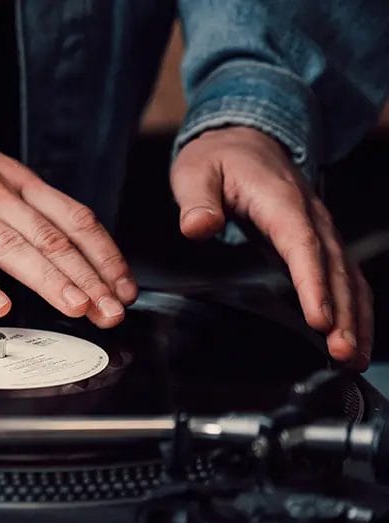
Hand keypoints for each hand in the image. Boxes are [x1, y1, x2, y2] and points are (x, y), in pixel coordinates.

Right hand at [0, 94, 137, 327]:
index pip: (72, 217)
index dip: (103, 254)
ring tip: (76, 308)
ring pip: (9, 246)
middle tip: (112, 312)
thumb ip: (13, 200)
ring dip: (48, 280)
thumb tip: (53, 237)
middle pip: (50, 237)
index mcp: (10, 178)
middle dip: (88, 277)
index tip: (122, 286)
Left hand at [170, 126, 371, 368]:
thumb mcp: (196, 172)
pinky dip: (352, 307)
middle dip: (343, 312)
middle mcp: (310, 216)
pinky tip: (351, 338)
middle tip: (342, 352)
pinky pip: (342, 276)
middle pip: (334, 268)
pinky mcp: (317, 242)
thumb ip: (197, 201)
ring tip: (352, 357)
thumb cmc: (219, 158)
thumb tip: (198, 226)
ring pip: (347, 276)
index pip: (303, 245)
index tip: (319, 317)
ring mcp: (319, 230)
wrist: (243, 137)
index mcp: (282, 201)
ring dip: (355, 316)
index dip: (314, 283)